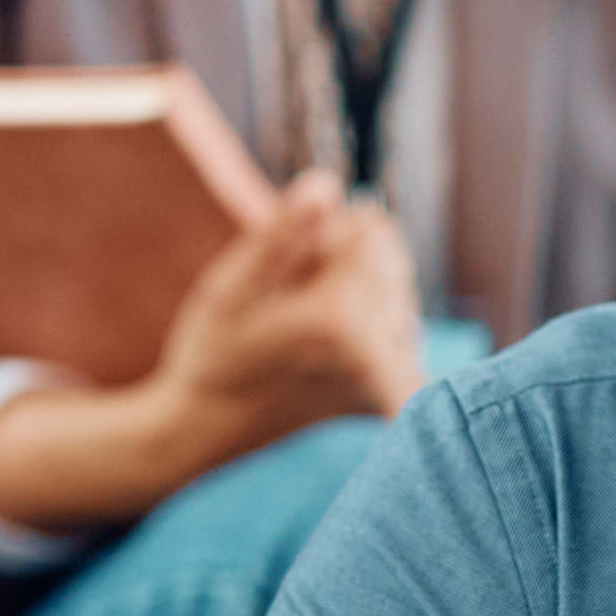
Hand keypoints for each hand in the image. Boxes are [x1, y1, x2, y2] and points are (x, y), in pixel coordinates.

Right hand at [136, 175, 422, 461]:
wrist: (210, 430)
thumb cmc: (212, 353)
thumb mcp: (229, 288)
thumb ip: (281, 235)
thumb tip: (328, 184)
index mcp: (336, 317)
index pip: (371, 230)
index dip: (327, 232)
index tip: (288, 264)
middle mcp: (375, 352)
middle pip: (392, 261)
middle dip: (349, 265)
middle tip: (294, 302)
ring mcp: (389, 381)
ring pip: (400, 295)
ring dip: (361, 298)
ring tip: (307, 330)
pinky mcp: (394, 398)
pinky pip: (404, 331)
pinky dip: (375, 328)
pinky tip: (332, 347)